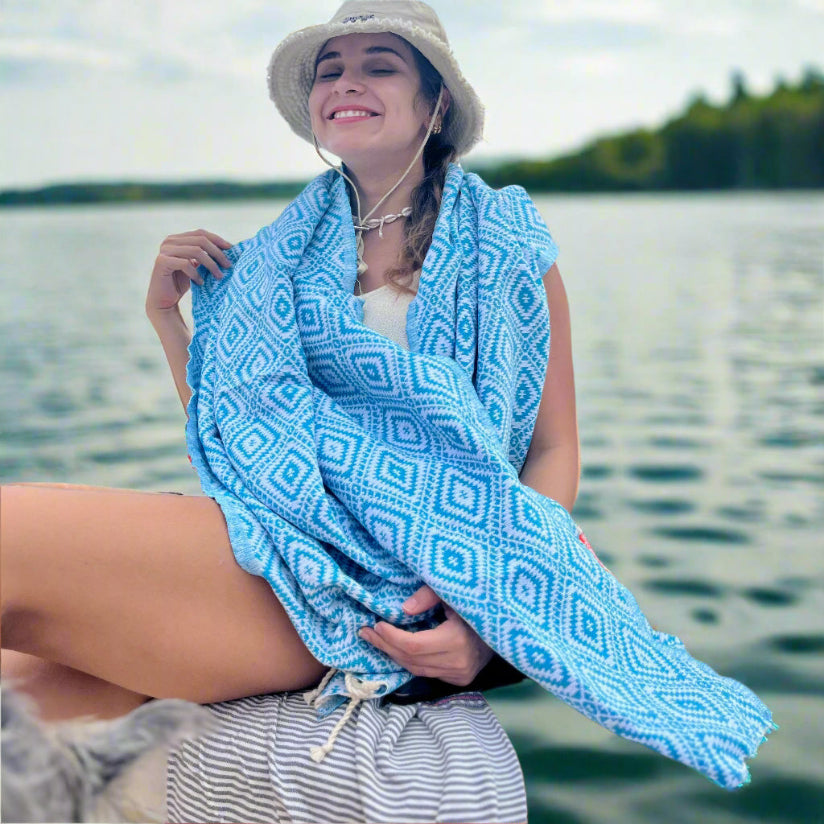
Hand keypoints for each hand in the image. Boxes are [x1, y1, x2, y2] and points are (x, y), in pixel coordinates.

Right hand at [146, 229, 231, 316]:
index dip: (217, 239)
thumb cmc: (181, 283)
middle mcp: (169, 241)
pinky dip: (196, 274)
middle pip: (200, 240)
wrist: (164, 301)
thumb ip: (204, 255)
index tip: (231, 249)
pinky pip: (185, 264)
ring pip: (195, 251)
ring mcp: (164, 250)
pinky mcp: (162, 262)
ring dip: (211, 264)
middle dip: (217, 253)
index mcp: (177, 239)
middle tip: (228, 266)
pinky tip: (201, 283)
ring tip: (219, 277)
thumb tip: (228, 248)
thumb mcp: (195, 265)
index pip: (201, 233)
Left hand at [360, 585, 493, 686]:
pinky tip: (395, 648)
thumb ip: (429, 596)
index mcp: (457, 642)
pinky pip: (426, 671)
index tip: (376, 623)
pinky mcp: (459, 679)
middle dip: (386, 645)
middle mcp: (458, 664)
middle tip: (365, 632)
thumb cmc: (477, 603)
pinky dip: (409, 660)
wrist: (506, 626)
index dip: (392, 637)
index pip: (414, 646)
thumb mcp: (454, 592)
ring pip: (417, 669)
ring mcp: (459, 675)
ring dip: (393, 654)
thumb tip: (404, 609)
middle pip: (411, 660)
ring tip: (374, 638)